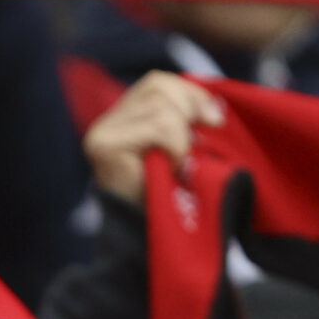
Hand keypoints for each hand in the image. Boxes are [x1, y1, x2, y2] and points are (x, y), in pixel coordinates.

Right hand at [84, 71, 223, 206]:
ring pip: (161, 107)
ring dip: (182, 136)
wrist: (145, 235)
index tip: (215, 119)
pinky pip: (158, 127)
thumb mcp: (182, 147)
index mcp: (123, 117)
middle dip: (188, 110)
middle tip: (199, 144)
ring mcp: (102, 132)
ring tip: (178, 163)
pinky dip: (176, 146)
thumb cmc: (166, 194)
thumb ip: (188, 119)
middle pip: (157, 87)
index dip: (190, 93)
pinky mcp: (104, 146)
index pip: (156, 83)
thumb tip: (216, 106)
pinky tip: (172, 167)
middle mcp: (106, 121)